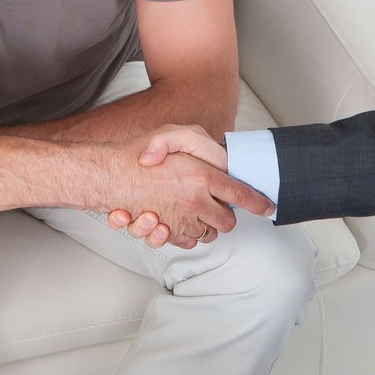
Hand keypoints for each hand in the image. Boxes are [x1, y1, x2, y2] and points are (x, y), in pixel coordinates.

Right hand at [102, 126, 252, 247]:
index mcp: (202, 175)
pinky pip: (187, 241)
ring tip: (192, 211)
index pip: (241, 194)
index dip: (259, 203)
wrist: (105, 175)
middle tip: (217, 206)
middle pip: (227, 221)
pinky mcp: (165, 232)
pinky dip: (185, 234)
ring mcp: (180, 219)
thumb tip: (221, 160)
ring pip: (208, 234)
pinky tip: (175, 219)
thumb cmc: (137, 152)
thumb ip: (200, 142)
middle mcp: (194, 200)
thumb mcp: (173, 133)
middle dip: (225, 217)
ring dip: (204, 225)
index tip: (269, 208)